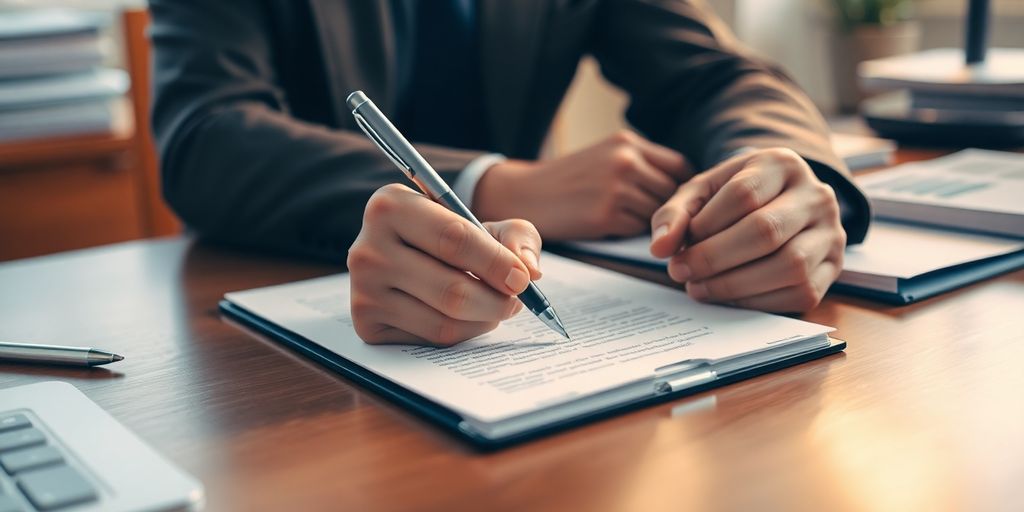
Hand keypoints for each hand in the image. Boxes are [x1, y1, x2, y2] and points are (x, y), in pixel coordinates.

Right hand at [347, 184, 542, 345]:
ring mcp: (362, 289)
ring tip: (495, 306)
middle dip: (496, 300)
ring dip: (484, 319)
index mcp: (391, 205)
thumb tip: (528, 270)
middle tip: (516, 301)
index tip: (522, 279)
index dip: (496, 262)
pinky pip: (431, 338)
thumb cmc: (454, 237)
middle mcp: (367, 247)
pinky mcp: (366, 324)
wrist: (411, 257)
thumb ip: (516, 237)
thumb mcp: (487, 224)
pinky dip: (462, 333)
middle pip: (451, 289)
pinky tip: (467, 317)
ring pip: (444, 320)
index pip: (454, 239)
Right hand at [474, 131, 690, 239]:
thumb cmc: (568, 181)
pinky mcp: (607, 214)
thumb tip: (682, 189)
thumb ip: (640, 164)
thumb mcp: (605, 156)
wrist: (525, 193)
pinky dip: (629, 233)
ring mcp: (617, 187)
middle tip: (646, 217)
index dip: (680, 188)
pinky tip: (608, 226)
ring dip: (647, 222)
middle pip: (672, 192)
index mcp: (627, 142)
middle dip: (665, 208)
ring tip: (622, 218)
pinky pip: (638, 230)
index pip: (679, 167)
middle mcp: (625, 160)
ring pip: (657, 213)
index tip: (672, 201)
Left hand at [649, 148, 845, 312]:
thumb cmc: (733, 199)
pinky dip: (757, 302)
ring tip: (699, 287)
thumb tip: (660, 247)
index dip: (705, 226)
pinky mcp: (834, 269)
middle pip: (765, 231)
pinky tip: (727, 297)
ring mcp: (832, 233)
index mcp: (782, 164)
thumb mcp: (702, 193)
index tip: (676, 247)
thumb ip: (674, 214)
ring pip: (788, 266)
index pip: (742, 194)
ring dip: (734, 285)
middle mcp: (817, 195)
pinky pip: (800, 293)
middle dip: (713, 258)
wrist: (779, 206)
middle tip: (680, 272)